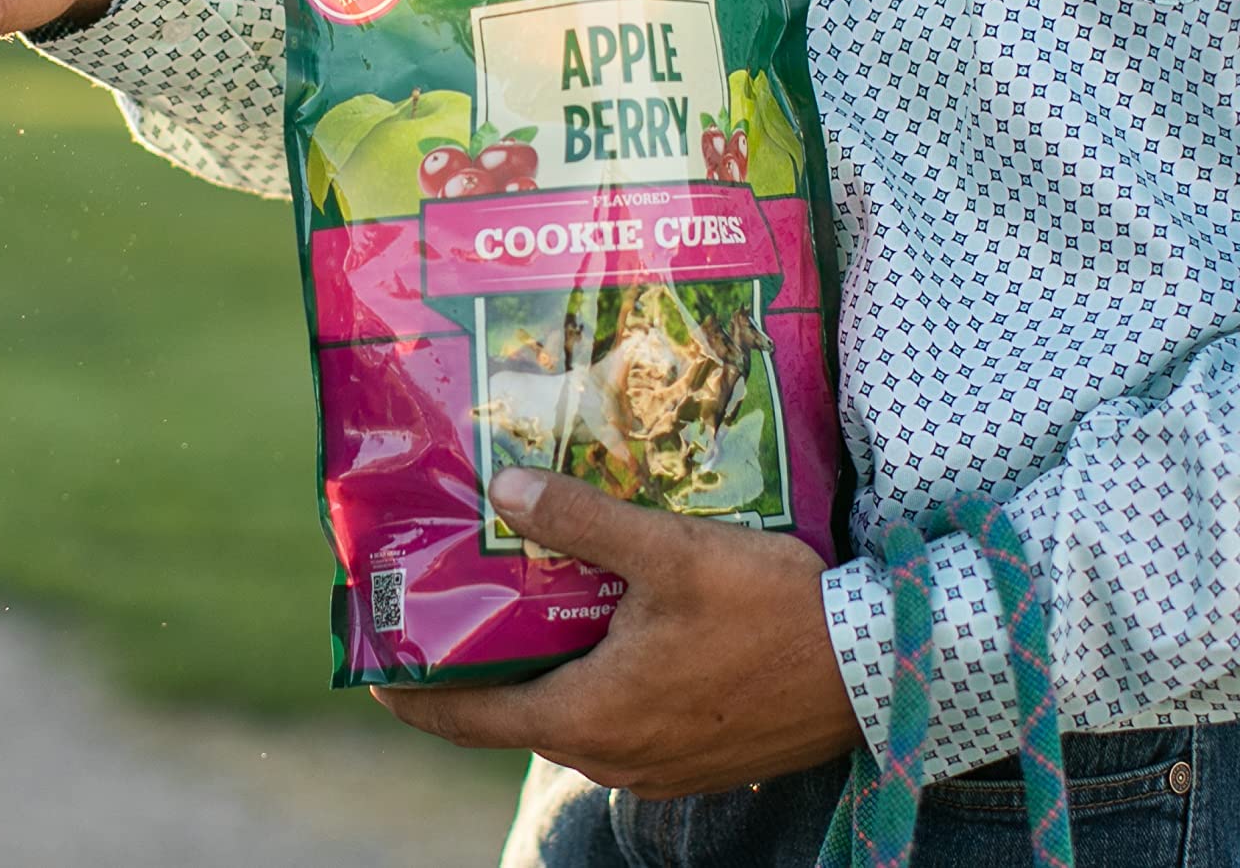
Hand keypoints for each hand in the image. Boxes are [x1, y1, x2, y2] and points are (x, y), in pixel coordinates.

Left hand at [382, 468, 862, 799]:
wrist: (883, 669)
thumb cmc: (776, 612)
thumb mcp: (671, 551)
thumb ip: (581, 520)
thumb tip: (504, 490)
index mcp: (589, 718)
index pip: (467, 719)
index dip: (411, 692)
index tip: (373, 665)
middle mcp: (613, 758)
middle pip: (515, 715)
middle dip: (477, 664)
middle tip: (448, 605)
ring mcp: (657, 766)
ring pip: (571, 716)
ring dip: (543, 668)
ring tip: (521, 600)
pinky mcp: (696, 758)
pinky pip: (620, 722)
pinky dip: (595, 680)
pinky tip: (603, 624)